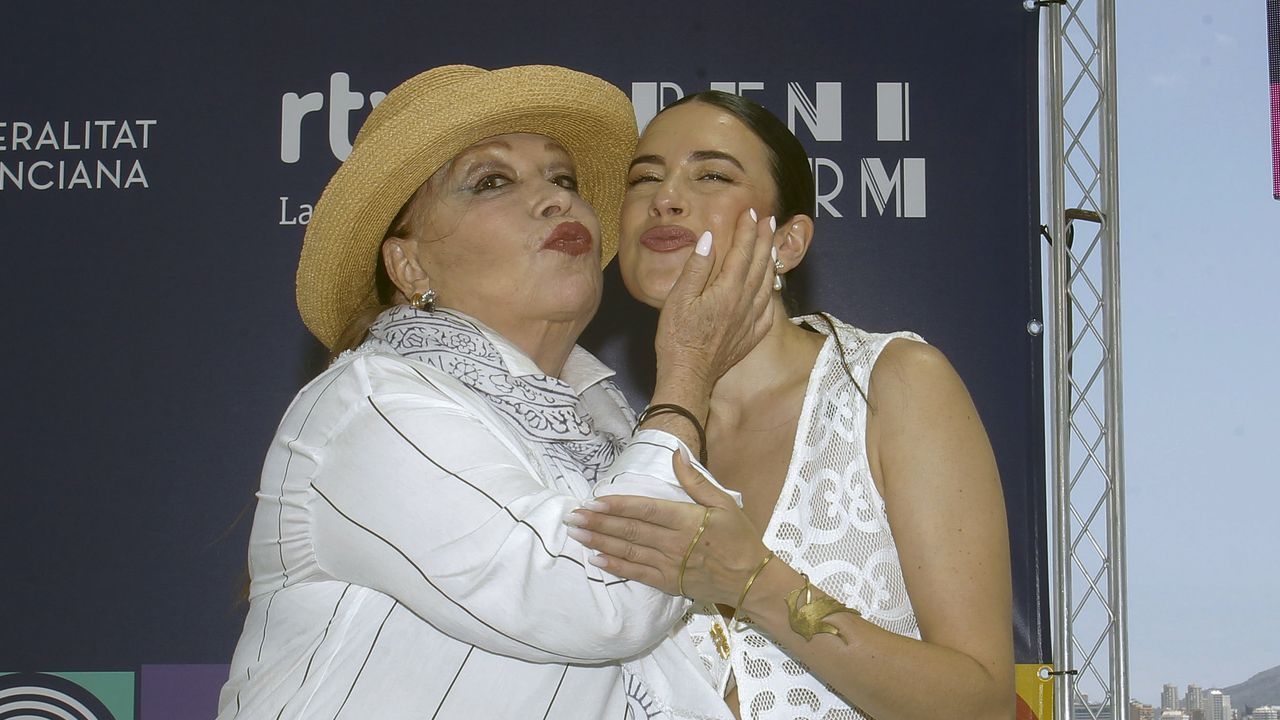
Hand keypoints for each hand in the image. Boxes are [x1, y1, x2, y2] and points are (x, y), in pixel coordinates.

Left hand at [564, 450, 767, 603]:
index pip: (645, 510)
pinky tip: (595, 559)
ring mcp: (668, 565)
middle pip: (630, 531)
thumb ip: (695, 479)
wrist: (751, 579)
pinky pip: (636, 574)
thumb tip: (676, 452)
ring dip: (599, 542)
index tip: (593, 501)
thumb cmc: (739, 537)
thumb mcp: (723, 502)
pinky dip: (615, 567)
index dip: (617, 506)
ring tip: (576, 534)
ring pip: (628, 551)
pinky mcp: (668, 583)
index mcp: (686, 520)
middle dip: (598, 523)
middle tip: (572, 517)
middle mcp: (673, 543)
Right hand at [655, 208, 776, 384]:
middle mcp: (744, 303)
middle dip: (764, 239)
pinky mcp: (750, 336)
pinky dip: (772, 293)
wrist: (688, 375)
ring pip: (767, 285)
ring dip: (771, 262)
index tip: (750, 213)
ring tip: (772, 246)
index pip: (742, 252)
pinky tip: (771, 289)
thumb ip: (696, 267)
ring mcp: (750, 321)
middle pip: (759, 265)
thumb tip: (709, 239)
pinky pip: (768, 310)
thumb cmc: (677, 337)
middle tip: (769, 220)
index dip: (747, 231)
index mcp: (727, 290)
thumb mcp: (678, 298)